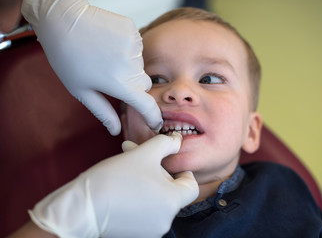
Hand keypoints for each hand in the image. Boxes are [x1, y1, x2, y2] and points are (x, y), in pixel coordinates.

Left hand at [21, 0, 161, 134]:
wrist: (62, 20)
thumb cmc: (67, 57)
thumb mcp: (82, 91)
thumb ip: (103, 113)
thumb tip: (115, 131)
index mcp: (120, 84)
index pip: (148, 106)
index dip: (153, 117)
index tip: (155, 123)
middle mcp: (132, 66)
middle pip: (145, 85)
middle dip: (133, 87)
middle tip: (111, 79)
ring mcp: (134, 46)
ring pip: (140, 65)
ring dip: (128, 67)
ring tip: (106, 58)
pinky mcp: (133, 32)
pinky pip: (136, 48)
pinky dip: (127, 51)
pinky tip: (109, 45)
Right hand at [29, 133, 198, 237]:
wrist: (82, 207)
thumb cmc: (115, 179)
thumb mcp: (144, 154)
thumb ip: (165, 144)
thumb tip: (177, 141)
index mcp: (173, 201)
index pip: (191, 186)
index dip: (182, 171)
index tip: (166, 163)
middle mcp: (165, 220)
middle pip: (171, 191)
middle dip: (156, 171)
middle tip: (136, 157)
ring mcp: (150, 230)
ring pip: (156, 200)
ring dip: (145, 182)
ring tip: (125, 169)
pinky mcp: (135, 234)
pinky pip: (144, 211)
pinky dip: (137, 198)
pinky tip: (120, 187)